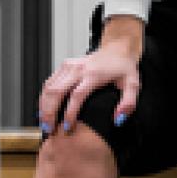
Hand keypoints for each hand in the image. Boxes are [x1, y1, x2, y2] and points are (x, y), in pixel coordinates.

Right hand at [37, 19, 142, 134]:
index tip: (66, 128)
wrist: (117, 48)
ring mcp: (70, 65)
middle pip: (57, 92)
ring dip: (44, 106)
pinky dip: (44, 97)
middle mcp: (79, 69)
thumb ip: (128, 103)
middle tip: (49, 130)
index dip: (69, 113)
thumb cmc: (123, 67)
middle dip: (50, 113)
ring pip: (49, 87)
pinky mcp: (65, 65)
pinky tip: (43, 109)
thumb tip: (117, 119)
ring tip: (43, 123)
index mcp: (94, 74)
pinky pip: (49, 82)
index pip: (77, 96)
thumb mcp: (133, 84)